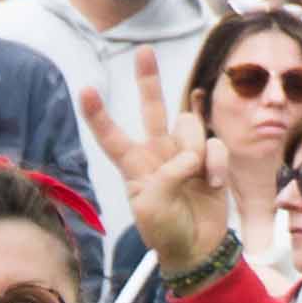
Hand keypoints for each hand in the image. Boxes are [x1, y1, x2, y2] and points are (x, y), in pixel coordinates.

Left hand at [80, 65, 234, 286]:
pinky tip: (213, 185)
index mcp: (133, 166)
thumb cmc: (166, 233)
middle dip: (148, 80)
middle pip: (151, 109)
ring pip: (189, 126)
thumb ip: (166, 176)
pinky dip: (216, 164)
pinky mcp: (210, 159)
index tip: (85, 90)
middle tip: (144, 52)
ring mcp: (185, 154)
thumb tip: (191, 157)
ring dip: (196, 149)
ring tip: (198, 179)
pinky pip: (214, 145)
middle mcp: (158, 153)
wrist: (198, 250)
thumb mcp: (151, 208)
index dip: (99, 114)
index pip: (111, 136)